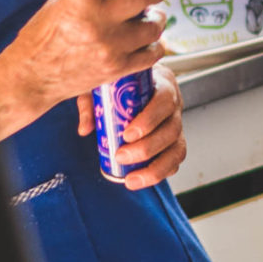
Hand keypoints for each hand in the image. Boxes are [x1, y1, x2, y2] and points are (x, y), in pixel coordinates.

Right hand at [0, 0, 165, 142]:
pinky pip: (153, 53)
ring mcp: (110, 47)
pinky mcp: (118, 69)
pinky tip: (148, 40)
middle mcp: (98, 22)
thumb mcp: (58, 1)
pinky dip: (155, 44)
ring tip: (150, 16)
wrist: (32, 77)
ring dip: (156, 17)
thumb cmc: (41, 36)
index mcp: (79, 1)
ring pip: (153, 25)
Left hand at [102, 65, 186, 188]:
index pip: (164, 102)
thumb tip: (85, 128)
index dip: (149, 120)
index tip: (126, 135)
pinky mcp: (175, 142)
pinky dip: (160, 173)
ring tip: (131, 180)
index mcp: (163, 84)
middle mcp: (175, 106)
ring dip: (155, 169)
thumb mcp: (103, 83)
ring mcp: (177, 125)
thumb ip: (92, 100)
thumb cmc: (121, 81)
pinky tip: (140, 179)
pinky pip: (175, 161)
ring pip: (176, 150)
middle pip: (171, 130)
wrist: (135, 82)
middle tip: (120, 157)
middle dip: (146, 148)